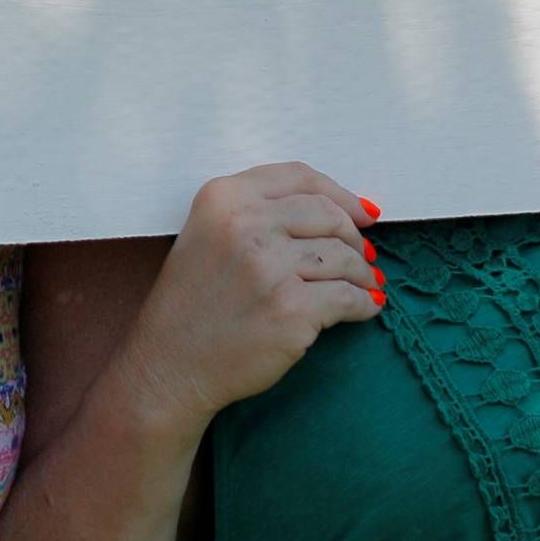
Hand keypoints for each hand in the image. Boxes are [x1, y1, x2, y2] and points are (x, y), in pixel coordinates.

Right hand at [115, 164, 384, 443]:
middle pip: (327, 214)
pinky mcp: (291, 311)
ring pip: (342, 256)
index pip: (299, 176)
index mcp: (224, 197)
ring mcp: (270, 268)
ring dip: (362, 273)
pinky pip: (347, 298)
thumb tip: (341, 210)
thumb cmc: (193, 300)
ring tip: (367, 284)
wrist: (171, 364)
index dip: (340, 193)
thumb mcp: (209, 231)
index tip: (362, 212)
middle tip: (364, 256)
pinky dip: (364, 303)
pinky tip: (366, 307)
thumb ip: (260, 211)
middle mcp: (246, 224)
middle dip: (354, 237)